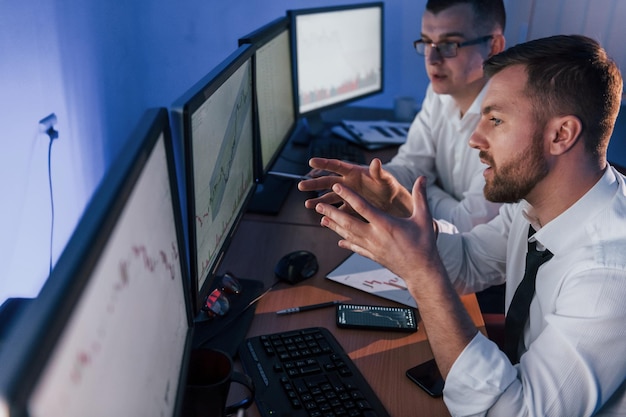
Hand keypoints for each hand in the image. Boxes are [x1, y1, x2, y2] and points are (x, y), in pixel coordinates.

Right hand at [298, 157, 411, 216]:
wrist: (394, 203)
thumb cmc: (390, 187)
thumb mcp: (385, 179)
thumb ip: (379, 172)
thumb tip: (376, 161)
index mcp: (354, 172)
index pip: (336, 166)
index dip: (324, 163)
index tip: (311, 161)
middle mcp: (348, 182)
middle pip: (327, 181)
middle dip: (314, 183)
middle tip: (301, 186)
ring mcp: (347, 195)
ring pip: (329, 197)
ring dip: (319, 201)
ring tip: (308, 204)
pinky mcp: (350, 207)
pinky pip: (337, 210)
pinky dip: (330, 214)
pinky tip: (322, 219)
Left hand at [314, 176, 439, 280]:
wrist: (421, 271)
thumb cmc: (424, 244)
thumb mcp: (424, 218)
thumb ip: (420, 197)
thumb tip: (423, 177)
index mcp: (385, 224)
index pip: (362, 207)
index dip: (348, 195)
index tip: (337, 186)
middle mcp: (375, 236)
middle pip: (348, 222)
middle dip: (332, 213)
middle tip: (318, 204)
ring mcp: (372, 248)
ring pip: (348, 235)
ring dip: (334, 226)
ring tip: (322, 219)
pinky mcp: (373, 256)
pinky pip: (356, 248)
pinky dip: (346, 243)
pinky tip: (339, 240)